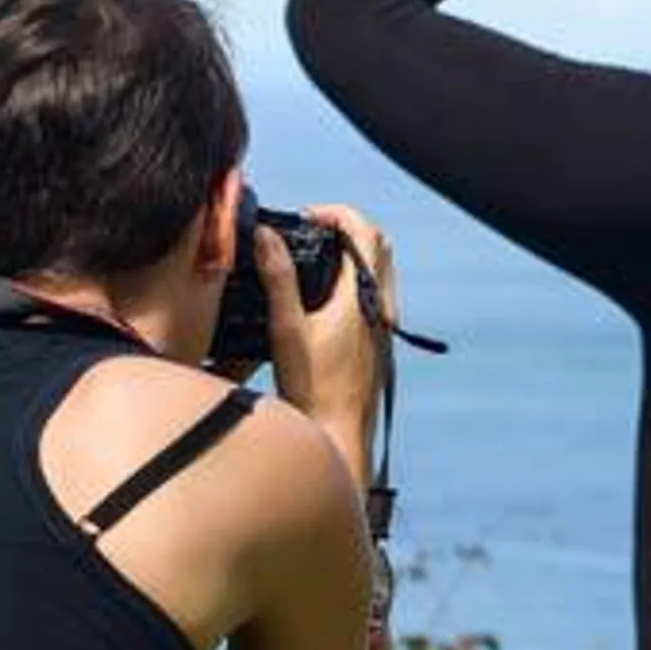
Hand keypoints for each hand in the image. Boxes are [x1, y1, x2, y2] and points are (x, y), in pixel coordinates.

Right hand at [259, 202, 394, 456]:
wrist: (339, 435)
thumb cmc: (313, 389)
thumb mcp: (287, 328)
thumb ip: (278, 278)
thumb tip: (267, 235)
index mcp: (362, 297)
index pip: (363, 232)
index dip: (336, 213)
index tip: (308, 215)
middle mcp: (381, 308)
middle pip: (378, 246)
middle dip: (348, 227)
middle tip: (313, 229)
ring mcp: (383, 326)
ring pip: (380, 271)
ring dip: (354, 253)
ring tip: (317, 256)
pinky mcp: (378, 342)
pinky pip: (376, 294)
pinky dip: (356, 278)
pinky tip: (326, 296)